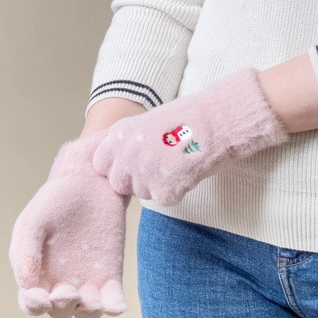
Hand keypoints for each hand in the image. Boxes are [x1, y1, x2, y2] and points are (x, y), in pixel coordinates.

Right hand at [8, 131, 129, 317]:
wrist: (90, 185)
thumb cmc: (55, 202)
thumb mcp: (33, 222)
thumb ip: (25, 252)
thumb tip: (26, 286)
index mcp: (37, 274)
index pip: (32, 304)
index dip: (34, 306)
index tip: (40, 296)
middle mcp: (61, 283)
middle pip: (60, 311)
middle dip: (62, 306)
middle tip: (68, 291)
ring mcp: (88, 281)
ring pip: (87, 312)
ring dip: (88, 311)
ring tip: (91, 298)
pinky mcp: (111, 274)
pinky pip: (113, 299)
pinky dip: (115, 307)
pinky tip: (117, 306)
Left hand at [92, 66, 288, 205]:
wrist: (216, 120)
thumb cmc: (185, 118)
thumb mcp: (145, 123)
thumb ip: (126, 143)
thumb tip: (117, 163)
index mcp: (118, 136)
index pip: (101, 165)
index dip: (117, 168)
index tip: (132, 164)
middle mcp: (126, 155)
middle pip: (119, 185)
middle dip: (136, 181)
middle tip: (159, 166)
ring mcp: (143, 174)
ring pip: (143, 194)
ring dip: (157, 185)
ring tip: (177, 163)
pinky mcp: (163, 190)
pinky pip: (164, 199)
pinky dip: (177, 190)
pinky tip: (187, 171)